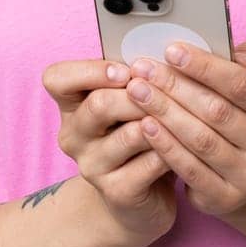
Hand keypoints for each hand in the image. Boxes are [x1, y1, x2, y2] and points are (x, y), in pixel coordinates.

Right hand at [42, 58, 176, 243]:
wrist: (141, 198)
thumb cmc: (142, 136)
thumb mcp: (133, 103)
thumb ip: (140, 76)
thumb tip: (174, 48)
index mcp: (72, 106)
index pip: (57, 78)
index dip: (90, 70)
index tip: (126, 69)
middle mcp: (74, 136)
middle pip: (98, 103)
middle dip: (140, 92)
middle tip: (167, 88)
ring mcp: (92, 167)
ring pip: (130, 134)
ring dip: (163, 119)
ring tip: (186, 112)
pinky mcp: (117, 192)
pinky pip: (150, 163)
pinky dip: (173, 148)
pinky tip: (189, 142)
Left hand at [122, 41, 245, 218]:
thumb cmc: (242, 119)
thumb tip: (238, 54)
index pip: (243, 84)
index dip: (205, 66)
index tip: (171, 49)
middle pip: (218, 111)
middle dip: (175, 86)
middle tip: (142, 68)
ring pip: (201, 140)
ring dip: (164, 112)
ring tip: (137, 91)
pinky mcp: (226, 199)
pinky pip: (189, 169)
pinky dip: (165, 144)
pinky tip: (144, 125)